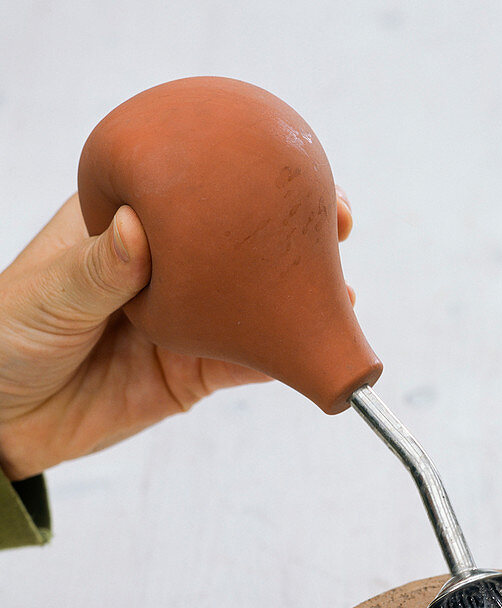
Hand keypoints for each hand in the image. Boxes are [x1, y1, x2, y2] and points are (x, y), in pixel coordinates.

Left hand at [0, 192, 354, 480]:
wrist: (4, 420)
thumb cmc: (8, 337)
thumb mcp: (47, 294)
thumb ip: (97, 269)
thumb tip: (135, 228)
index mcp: (127, 228)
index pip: (195, 192)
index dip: (245, 178)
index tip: (289, 165)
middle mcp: (169, 271)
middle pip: (241, 246)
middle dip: (290, 233)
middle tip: (336, 223)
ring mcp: (187, 323)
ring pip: (254, 305)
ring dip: (297, 297)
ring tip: (340, 292)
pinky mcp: (194, 373)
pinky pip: (245, 362)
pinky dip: (279, 354)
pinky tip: (309, 342)